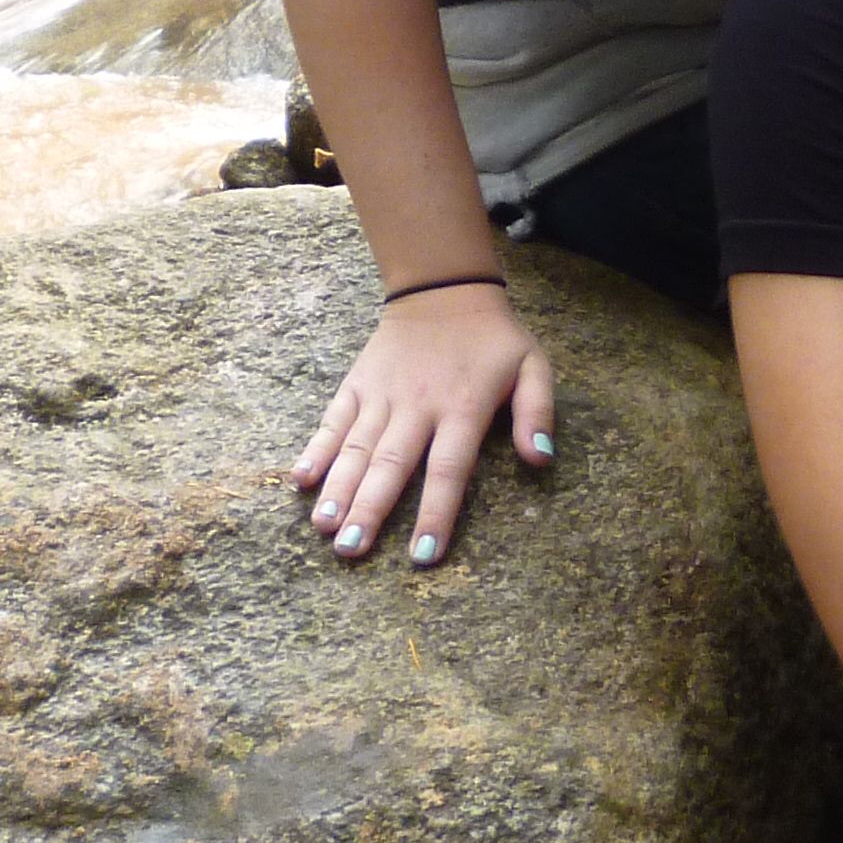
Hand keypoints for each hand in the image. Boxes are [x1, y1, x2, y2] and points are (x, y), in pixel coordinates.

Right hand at [293, 280, 554, 565]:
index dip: (435, 512)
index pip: (448, 469)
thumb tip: (541, 460)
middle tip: (350, 550)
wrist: (444, 288)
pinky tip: (301, 478)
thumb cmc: (492, 338)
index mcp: (462, 407)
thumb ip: (537, 412)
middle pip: (392, 464)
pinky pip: (334, 418)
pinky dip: (317, 447)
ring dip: (339, 487)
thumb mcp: (532, 366)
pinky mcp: (358, 383)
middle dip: (370, 509)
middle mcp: (417, 405)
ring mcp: (382, 394)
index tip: (423, 555)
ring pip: (358, 446)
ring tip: (323, 526)